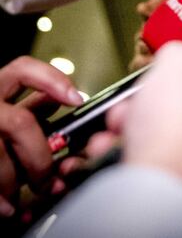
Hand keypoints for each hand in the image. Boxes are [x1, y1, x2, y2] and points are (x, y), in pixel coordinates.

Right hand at [0, 56, 82, 216]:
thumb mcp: (8, 112)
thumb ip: (32, 106)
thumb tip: (70, 102)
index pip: (22, 69)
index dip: (51, 80)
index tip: (77, 100)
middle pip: (19, 124)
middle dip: (40, 157)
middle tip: (50, 179)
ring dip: (16, 183)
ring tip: (25, 199)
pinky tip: (8, 209)